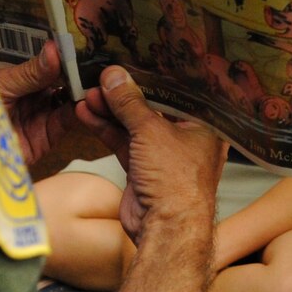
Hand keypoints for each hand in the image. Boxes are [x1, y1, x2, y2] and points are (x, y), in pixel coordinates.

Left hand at [0, 44, 118, 175]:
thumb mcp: (3, 84)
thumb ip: (32, 72)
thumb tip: (55, 49)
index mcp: (22, 80)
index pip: (50, 67)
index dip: (66, 58)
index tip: (83, 48)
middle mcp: (34, 98)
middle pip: (63, 84)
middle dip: (79, 75)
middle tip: (96, 64)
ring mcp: (41, 117)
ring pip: (69, 102)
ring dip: (81, 93)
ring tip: (94, 81)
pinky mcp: (46, 138)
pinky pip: (66, 123)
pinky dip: (77, 112)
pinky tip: (84, 100)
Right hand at [89, 66, 224, 244]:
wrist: (166, 228)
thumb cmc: (177, 181)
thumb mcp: (151, 131)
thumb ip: (130, 103)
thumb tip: (114, 77)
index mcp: (204, 124)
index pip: (176, 92)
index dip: (151, 77)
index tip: (127, 63)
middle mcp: (187, 137)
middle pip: (152, 107)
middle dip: (124, 95)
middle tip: (101, 78)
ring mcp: (164, 154)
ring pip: (134, 125)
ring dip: (110, 111)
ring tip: (87, 93)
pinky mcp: (145, 169)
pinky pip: (124, 142)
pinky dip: (107, 129)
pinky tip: (87, 114)